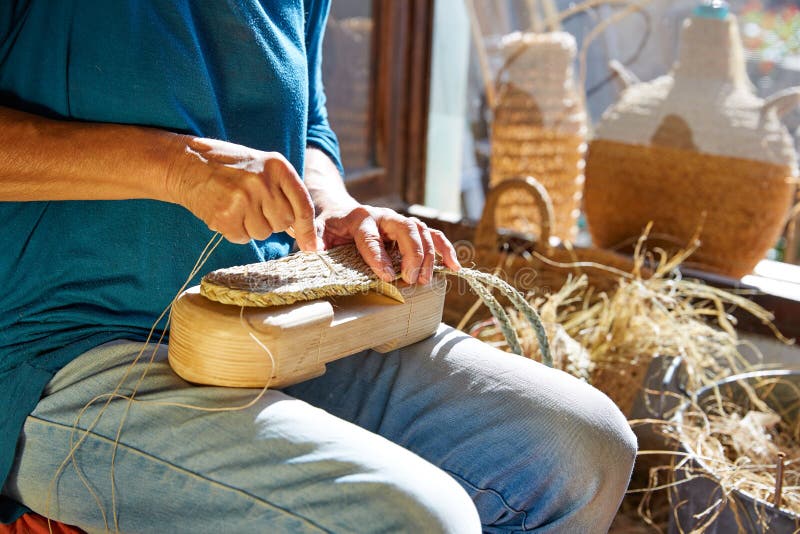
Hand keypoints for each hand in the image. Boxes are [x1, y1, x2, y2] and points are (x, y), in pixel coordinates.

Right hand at [166, 137, 317, 249]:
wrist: (186, 163)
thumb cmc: (228, 167)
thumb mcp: (262, 169)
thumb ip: (284, 194)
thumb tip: (303, 232)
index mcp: (277, 166)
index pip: (303, 205)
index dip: (308, 230)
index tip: (313, 248)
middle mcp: (263, 182)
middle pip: (283, 223)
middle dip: (271, 221)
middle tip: (252, 204)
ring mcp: (244, 199)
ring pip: (263, 233)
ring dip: (251, 226)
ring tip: (236, 205)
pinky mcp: (225, 216)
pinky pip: (242, 238)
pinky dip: (235, 230)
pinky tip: (224, 211)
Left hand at [315, 202, 460, 283]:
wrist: (338, 211)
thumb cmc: (327, 226)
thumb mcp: (315, 230)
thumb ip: (314, 239)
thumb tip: (313, 249)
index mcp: (359, 218)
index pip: (371, 237)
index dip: (380, 257)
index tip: (388, 277)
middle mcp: (383, 216)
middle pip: (405, 229)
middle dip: (412, 254)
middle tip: (412, 279)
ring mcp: (399, 222)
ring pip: (422, 231)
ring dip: (428, 255)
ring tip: (426, 280)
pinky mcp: (410, 230)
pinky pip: (433, 236)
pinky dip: (445, 250)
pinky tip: (454, 267)